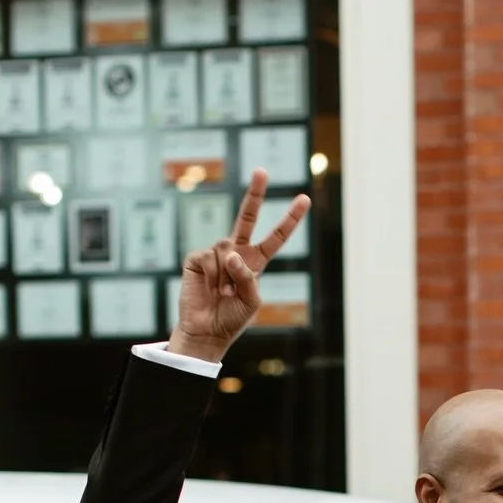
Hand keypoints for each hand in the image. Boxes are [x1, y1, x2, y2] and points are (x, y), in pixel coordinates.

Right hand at [167, 169, 310, 363]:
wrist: (206, 331)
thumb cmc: (231, 319)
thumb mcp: (251, 301)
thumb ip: (248, 276)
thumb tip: (231, 252)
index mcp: (255, 263)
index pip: (275, 238)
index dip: (289, 220)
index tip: (304, 199)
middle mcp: (236, 253)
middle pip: (247, 217)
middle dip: (255, 194)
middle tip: (262, 171)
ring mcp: (216, 253)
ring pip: (228, 252)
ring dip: (228, 275)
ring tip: (222, 293)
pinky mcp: (198, 258)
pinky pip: (211, 259)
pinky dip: (213, 276)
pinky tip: (209, 287)